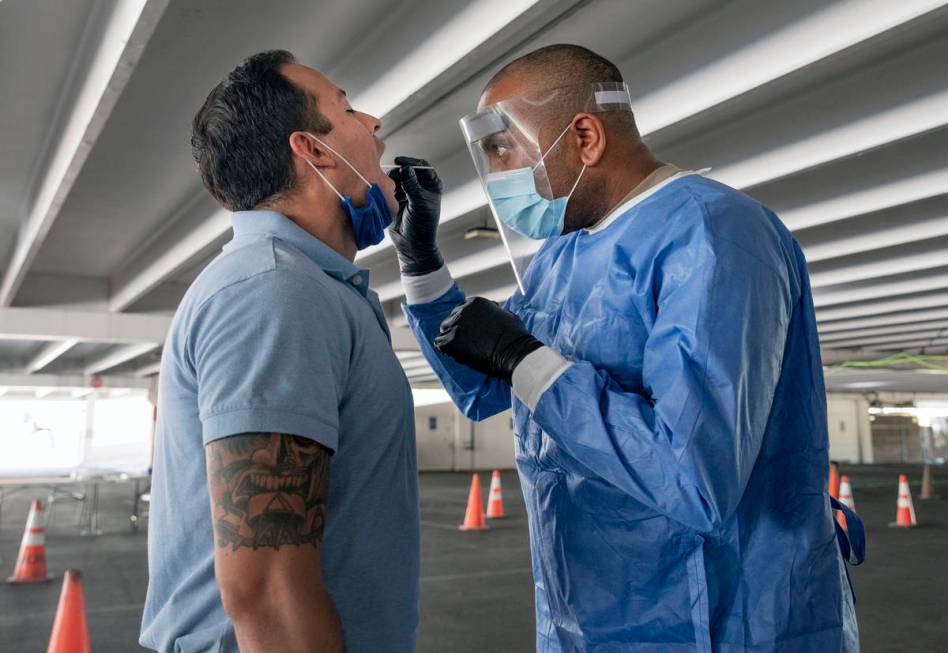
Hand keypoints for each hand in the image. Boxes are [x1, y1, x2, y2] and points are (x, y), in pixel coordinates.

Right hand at [388, 156, 442, 275]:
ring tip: (389, 190)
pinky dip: (386, 188)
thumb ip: (412, 185)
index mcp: (432, 185)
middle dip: (398, 172)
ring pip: (396, 178)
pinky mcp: (397, 199)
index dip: (411, 162)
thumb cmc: (422, 225)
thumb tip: (406, 168)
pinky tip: (385, 194)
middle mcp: (420, 187)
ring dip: (391, 181)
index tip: (399, 162)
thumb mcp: (418, 203)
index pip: (422, 166)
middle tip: (392, 180)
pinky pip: (389, 188)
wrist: (412, 245)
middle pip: (407, 170)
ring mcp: (408, 193)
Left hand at [434, 297, 542, 383]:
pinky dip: (446, 350)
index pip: (460, 310)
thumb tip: (494, 308)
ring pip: (444, 331)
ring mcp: (456, 325)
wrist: (514, 353)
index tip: (470, 332)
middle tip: (466, 343)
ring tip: (463, 350)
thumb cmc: (515, 336)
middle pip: (450, 320)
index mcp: (474, 302)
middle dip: (457, 330)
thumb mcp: (505, 314)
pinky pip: (439, 344)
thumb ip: (493, 310)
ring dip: (451, 340)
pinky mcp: (451, 341)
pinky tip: (457, 354)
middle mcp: (463, 310)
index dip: (465, 322)